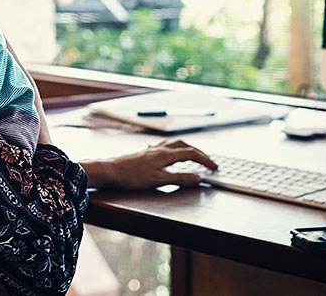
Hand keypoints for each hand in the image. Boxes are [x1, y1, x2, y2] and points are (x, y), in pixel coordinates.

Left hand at [80, 139, 217, 189]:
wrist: (109, 171)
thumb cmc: (132, 177)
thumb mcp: (158, 181)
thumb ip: (179, 179)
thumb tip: (199, 177)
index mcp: (166, 154)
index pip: (191, 154)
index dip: (205, 160)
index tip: (215, 168)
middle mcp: (160, 149)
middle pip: (185, 146)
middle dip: (199, 153)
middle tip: (208, 161)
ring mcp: (151, 150)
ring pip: (174, 144)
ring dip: (187, 149)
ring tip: (194, 156)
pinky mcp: (144, 154)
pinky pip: (164, 147)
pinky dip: (174, 149)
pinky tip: (170, 155)